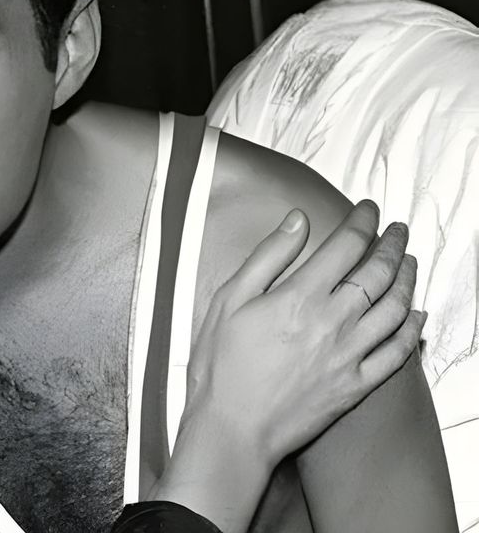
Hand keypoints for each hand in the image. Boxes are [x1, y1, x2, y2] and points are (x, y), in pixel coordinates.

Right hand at [149, 200, 425, 532]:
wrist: (233, 428)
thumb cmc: (221, 365)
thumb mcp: (228, 300)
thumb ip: (268, 257)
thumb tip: (298, 220)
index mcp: (300, 296)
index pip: (346, 247)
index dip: (362, 223)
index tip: (369, 210)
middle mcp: (334, 321)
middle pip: (379, 274)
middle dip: (393, 245)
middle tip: (398, 230)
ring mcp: (350, 355)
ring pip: (396, 309)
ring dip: (408, 280)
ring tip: (410, 263)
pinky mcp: (357, 384)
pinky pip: (397, 353)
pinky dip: (412, 331)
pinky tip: (416, 317)